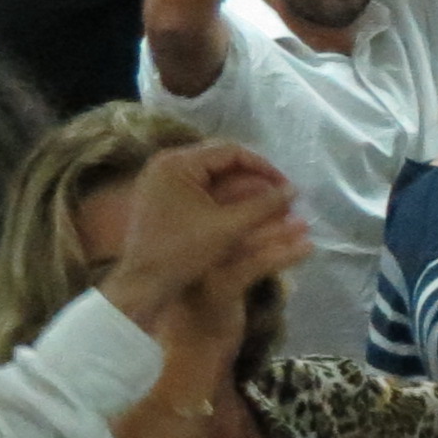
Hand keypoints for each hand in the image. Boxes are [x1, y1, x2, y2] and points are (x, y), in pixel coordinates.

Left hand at [99, 141, 301, 322]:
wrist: (142, 286)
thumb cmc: (182, 253)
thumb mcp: (228, 227)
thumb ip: (264, 205)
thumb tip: (296, 189)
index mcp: (177, 163)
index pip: (231, 151)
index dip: (265, 167)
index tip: (287, 187)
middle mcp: (166, 165)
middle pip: (222, 162)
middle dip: (255, 179)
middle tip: (280, 195)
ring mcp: (161, 182)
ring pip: (213, 177)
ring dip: (242, 189)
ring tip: (266, 205)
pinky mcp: (162, 199)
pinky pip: (201, 190)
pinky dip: (224, 199)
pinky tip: (243, 212)